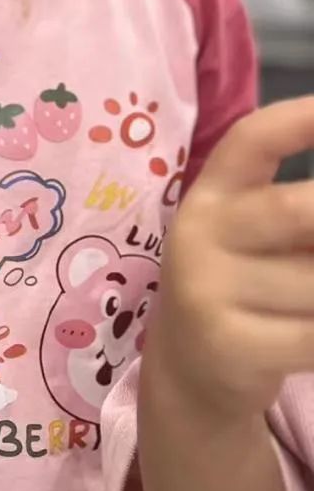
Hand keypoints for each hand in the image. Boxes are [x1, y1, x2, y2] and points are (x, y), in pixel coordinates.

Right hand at [148, 97, 313, 420]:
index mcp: (211, 193)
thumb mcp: (255, 235)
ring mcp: (207, 290)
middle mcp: (200, 233)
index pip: (251, 140)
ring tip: (312, 290)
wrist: (189, 370)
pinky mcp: (229, 346)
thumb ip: (300, 213)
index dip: (300, 120)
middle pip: (296, 211)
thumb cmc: (241, 281)